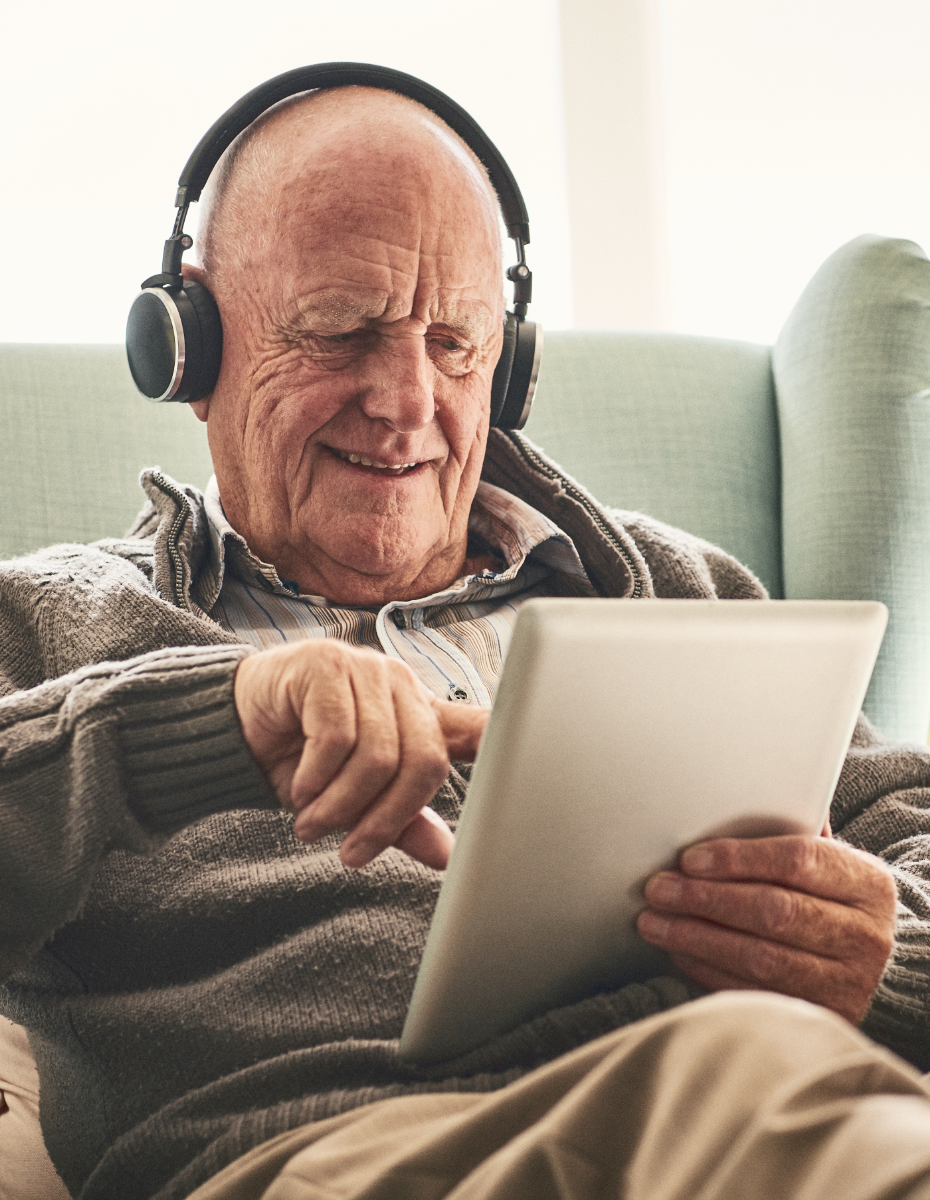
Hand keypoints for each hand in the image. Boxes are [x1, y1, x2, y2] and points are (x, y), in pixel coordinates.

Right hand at [234, 641, 488, 869]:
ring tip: (312, 823)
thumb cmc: (302, 758)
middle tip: (349, 852)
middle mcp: (401, 684)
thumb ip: (399, 820)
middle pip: (423, 761)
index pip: (477, 725)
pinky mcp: (324, 666)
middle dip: (385, 818)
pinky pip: (336, 737)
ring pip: (378, 754)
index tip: (527, 775)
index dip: (510, 744)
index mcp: (420, 712)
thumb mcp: (354, 799)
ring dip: (341, 805)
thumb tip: (447, 856)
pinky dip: (316, 778)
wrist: (234, 723)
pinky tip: (299, 790)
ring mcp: (364, 669)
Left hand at [636, 833, 896, 1024]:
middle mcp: (864, 935)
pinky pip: (753, 992)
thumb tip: (722, 808)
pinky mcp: (820, 1016)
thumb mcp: (828, 863)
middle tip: (660, 889)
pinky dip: (708, 969)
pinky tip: (680, 950)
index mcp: (867, 883)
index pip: (799, 860)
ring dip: (697, 937)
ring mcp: (846, 982)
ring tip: (655, 922)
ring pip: (760, 958)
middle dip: (706, 899)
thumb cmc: (832, 899)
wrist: (870, 964)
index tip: (691, 859)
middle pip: (775, 911)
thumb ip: (789, 833)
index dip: (739, 858)